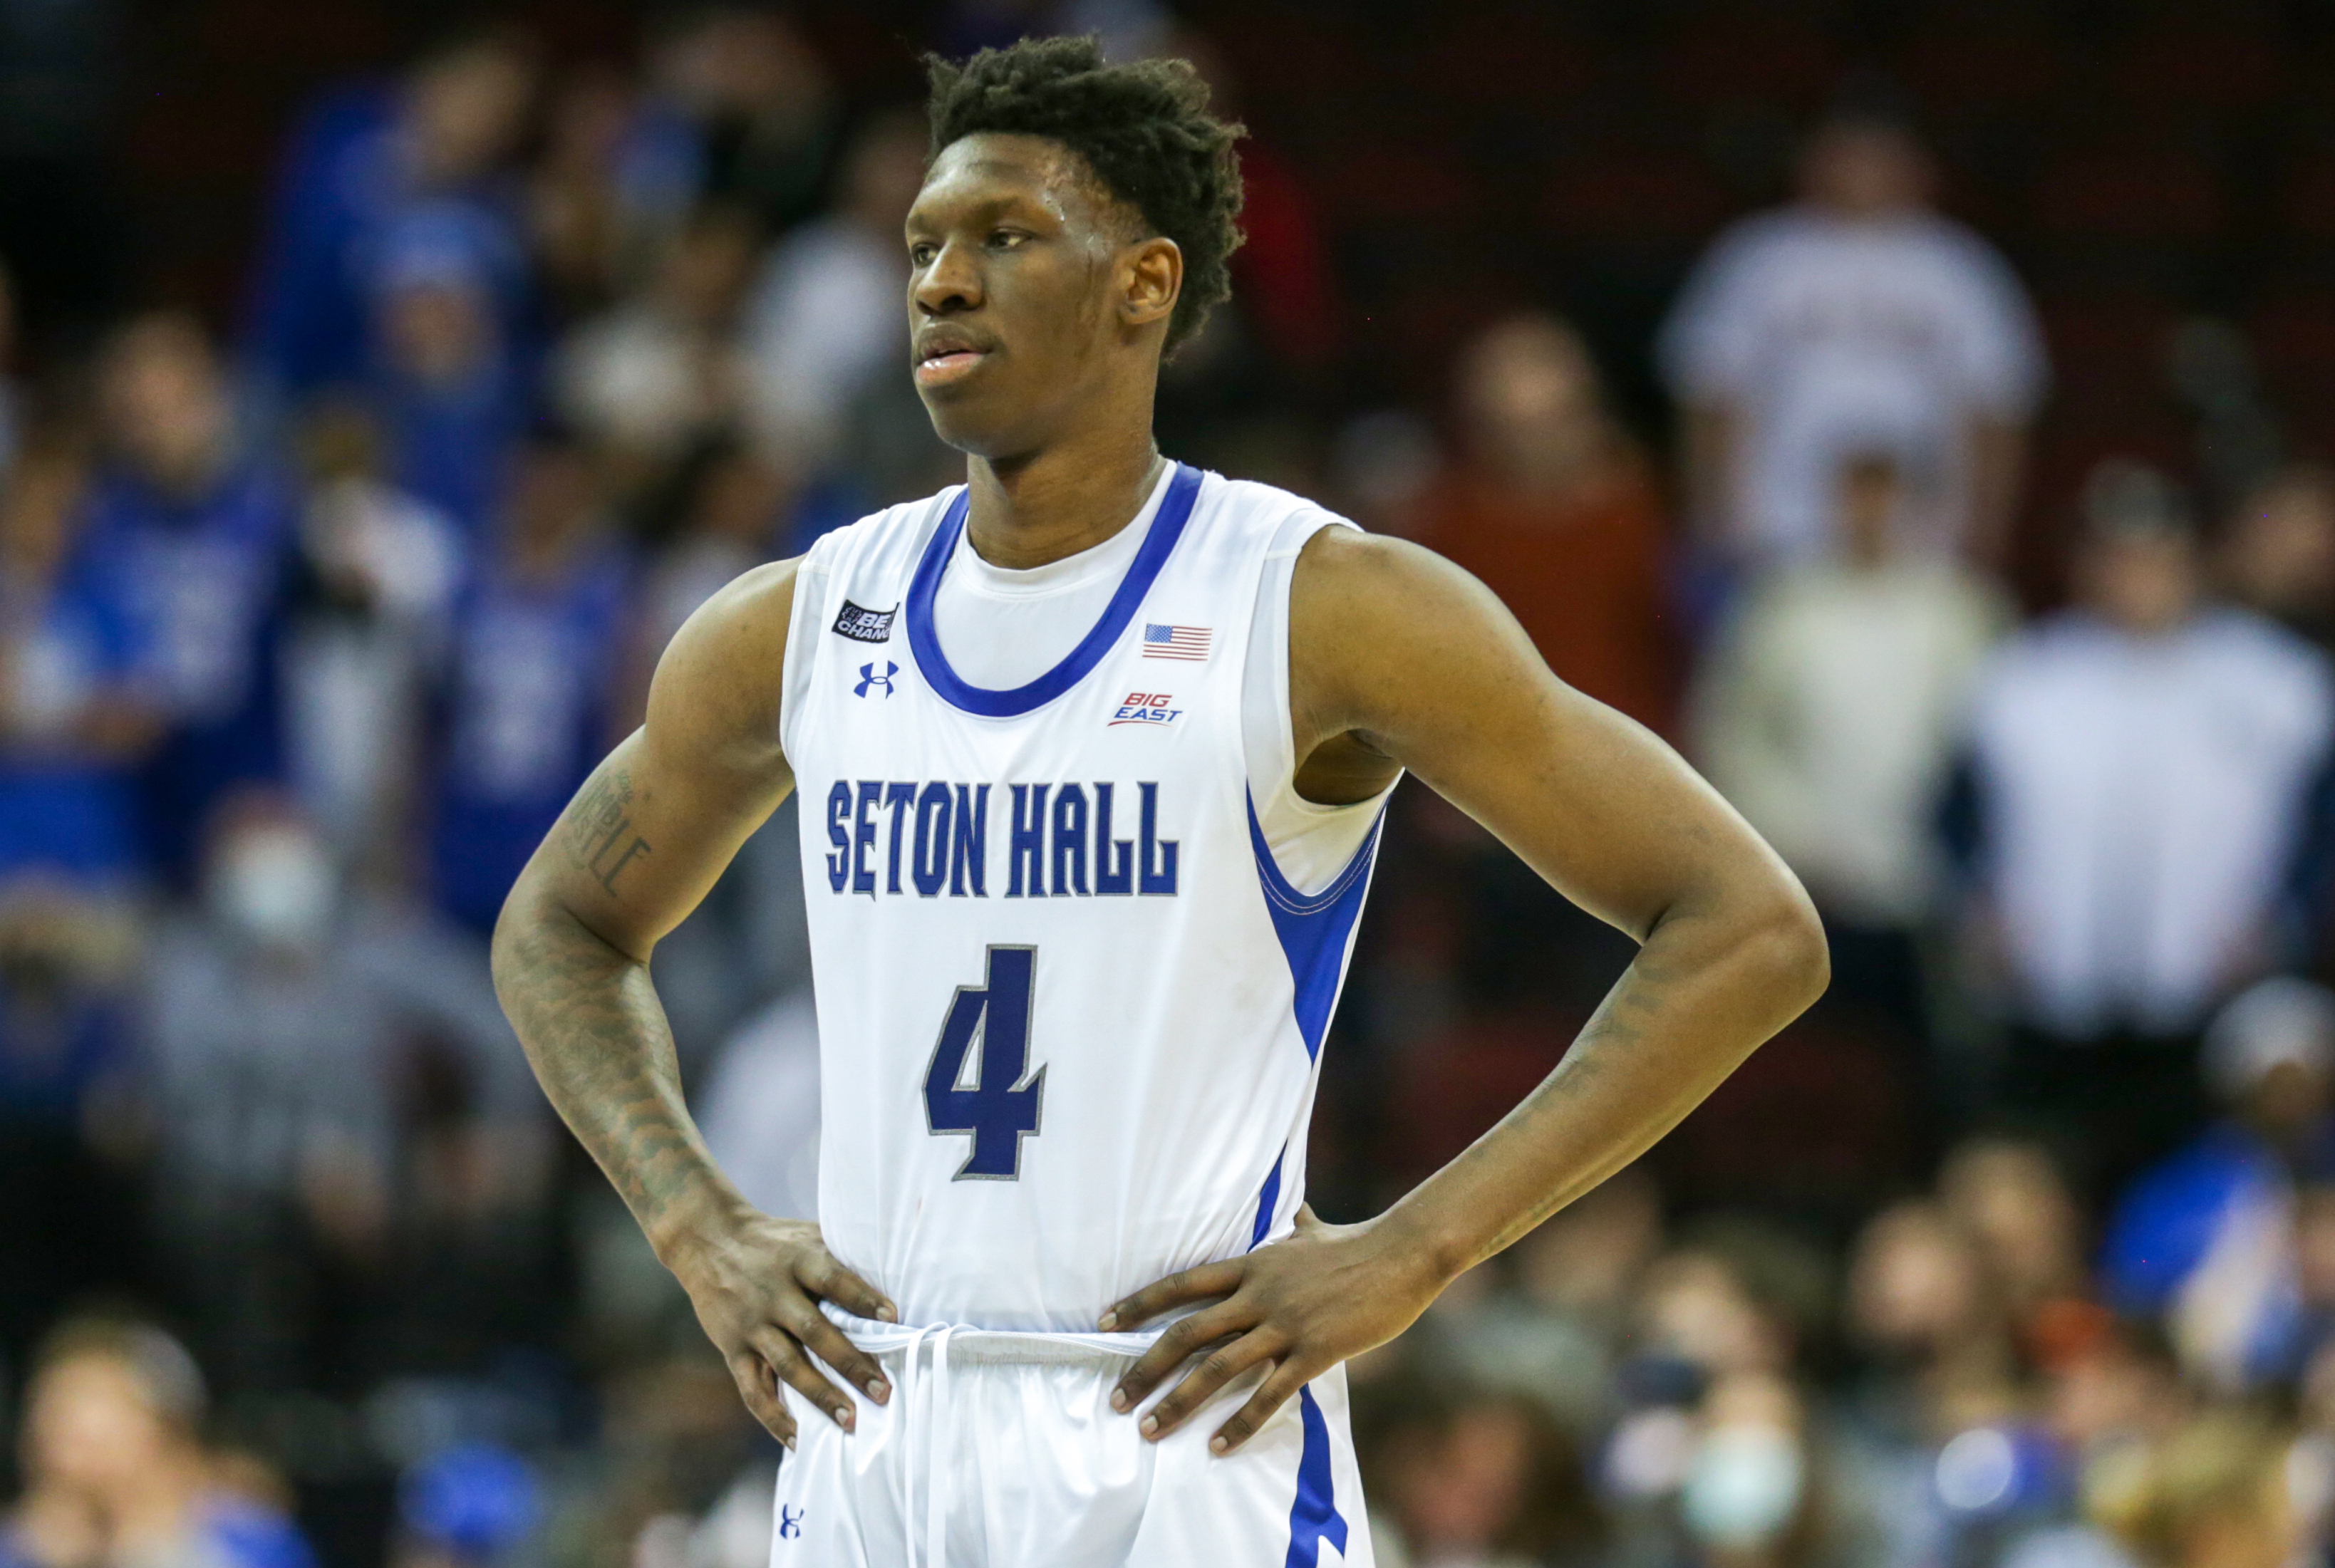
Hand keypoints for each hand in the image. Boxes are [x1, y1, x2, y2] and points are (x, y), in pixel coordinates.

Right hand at [667, 1206, 898, 1448]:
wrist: (708, 1241)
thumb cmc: (774, 1241)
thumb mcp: (806, 1234)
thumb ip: (841, 1254)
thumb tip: (895, 1271)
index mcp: (796, 1260)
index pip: (833, 1279)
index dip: (862, 1298)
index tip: (894, 1317)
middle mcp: (773, 1294)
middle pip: (815, 1332)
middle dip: (851, 1364)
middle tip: (883, 1392)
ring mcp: (751, 1325)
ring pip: (788, 1366)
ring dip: (820, 1396)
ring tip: (851, 1422)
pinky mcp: (732, 1349)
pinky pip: (753, 1389)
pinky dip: (774, 1417)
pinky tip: (798, 1440)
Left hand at [1099, 1206, 1447, 1453]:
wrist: (1403, 1253)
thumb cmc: (1359, 1243)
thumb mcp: (1316, 1232)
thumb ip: (1298, 1228)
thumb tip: (1297, 1212)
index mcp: (1252, 1266)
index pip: (1182, 1284)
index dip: (1140, 1304)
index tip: (1104, 1322)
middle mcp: (1258, 1294)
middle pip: (1186, 1333)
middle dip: (1145, 1368)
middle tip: (1116, 1398)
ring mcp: (1285, 1324)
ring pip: (1217, 1368)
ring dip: (1178, 1402)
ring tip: (1150, 1430)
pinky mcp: (1315, 1351)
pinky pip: (1269, 1394)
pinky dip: (1240, 1423)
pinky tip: (1218, 1446)